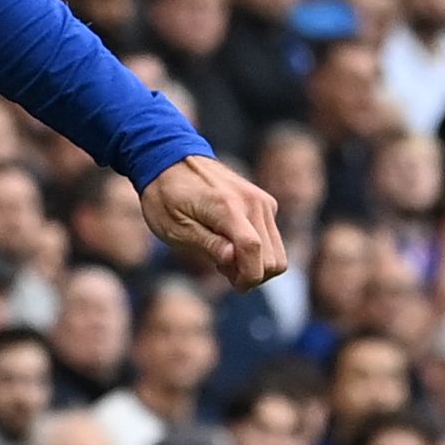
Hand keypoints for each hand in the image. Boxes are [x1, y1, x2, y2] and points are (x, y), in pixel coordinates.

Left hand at [142, 155, 288, 288]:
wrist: (171, 159)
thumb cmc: (166, 196)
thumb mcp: (175, 227)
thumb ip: (207, 243)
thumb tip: (234, 260)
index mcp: (228, 207)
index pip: (254, 250)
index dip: (248, 277)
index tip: (233, 285)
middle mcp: (253, 202)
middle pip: (274, 258)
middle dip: (251, 274)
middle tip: (221, 268)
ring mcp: (262, 201)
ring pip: (277, 253)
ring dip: (255, 265)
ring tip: (223, 257)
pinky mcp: (264, 202)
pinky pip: (272, 239)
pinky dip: (257, 251)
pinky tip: (230, 244)